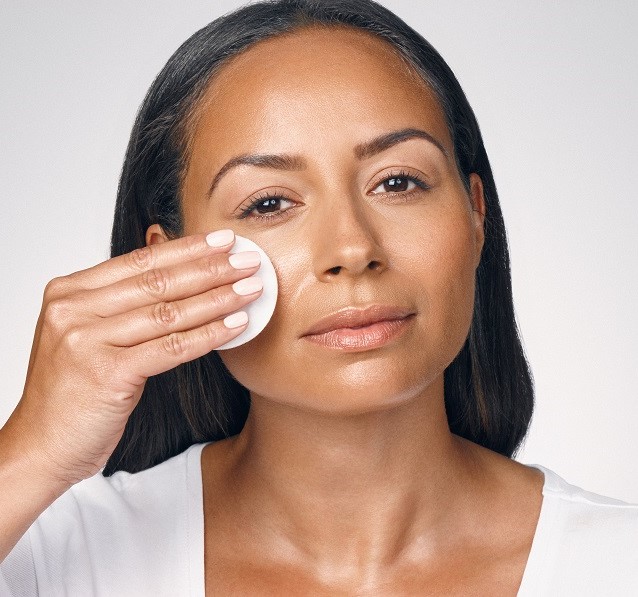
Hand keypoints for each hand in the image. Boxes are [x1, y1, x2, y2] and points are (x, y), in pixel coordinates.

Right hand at [6, 229, 261, 486]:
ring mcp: (86, 340)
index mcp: (69, 292)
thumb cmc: (71, 393)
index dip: (186, 248)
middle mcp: (73, 310)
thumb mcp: (87, 336)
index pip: (140, 261)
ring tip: (250, 289)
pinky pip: (171, 348)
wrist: (40, 446)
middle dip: (210, 269)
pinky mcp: (106, 373)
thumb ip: (120, 305)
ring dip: (218, 298)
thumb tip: (178, 276)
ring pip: (169, 312)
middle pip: (157, 282)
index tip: (222, 241)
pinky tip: (236, 325)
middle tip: (248, 260)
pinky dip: (209, 335)